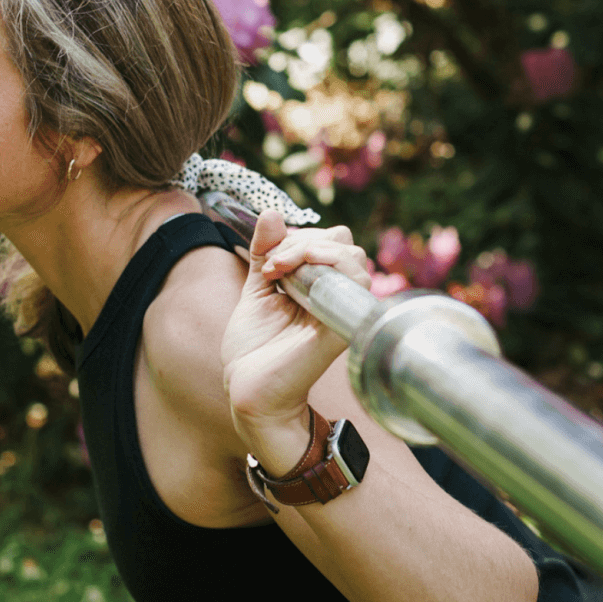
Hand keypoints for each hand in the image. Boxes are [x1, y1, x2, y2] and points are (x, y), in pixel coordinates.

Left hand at [221, 210, 369, 471]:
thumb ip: (265, 252)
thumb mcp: (256, 288)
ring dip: (309, 250)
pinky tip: (291, 278)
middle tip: (272, 265)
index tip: (267, 259)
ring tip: (279, 270)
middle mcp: (335, 295)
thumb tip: (272, 212)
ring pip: (352, 255)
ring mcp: (341, 309)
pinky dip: (325, 265)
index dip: (299, 237)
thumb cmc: (253, 348)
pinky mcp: (342, 324)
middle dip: (303, 241)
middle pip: (344, 242)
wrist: (246, 389)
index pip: (330, 240)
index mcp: (319, 286)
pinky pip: (356, 280)